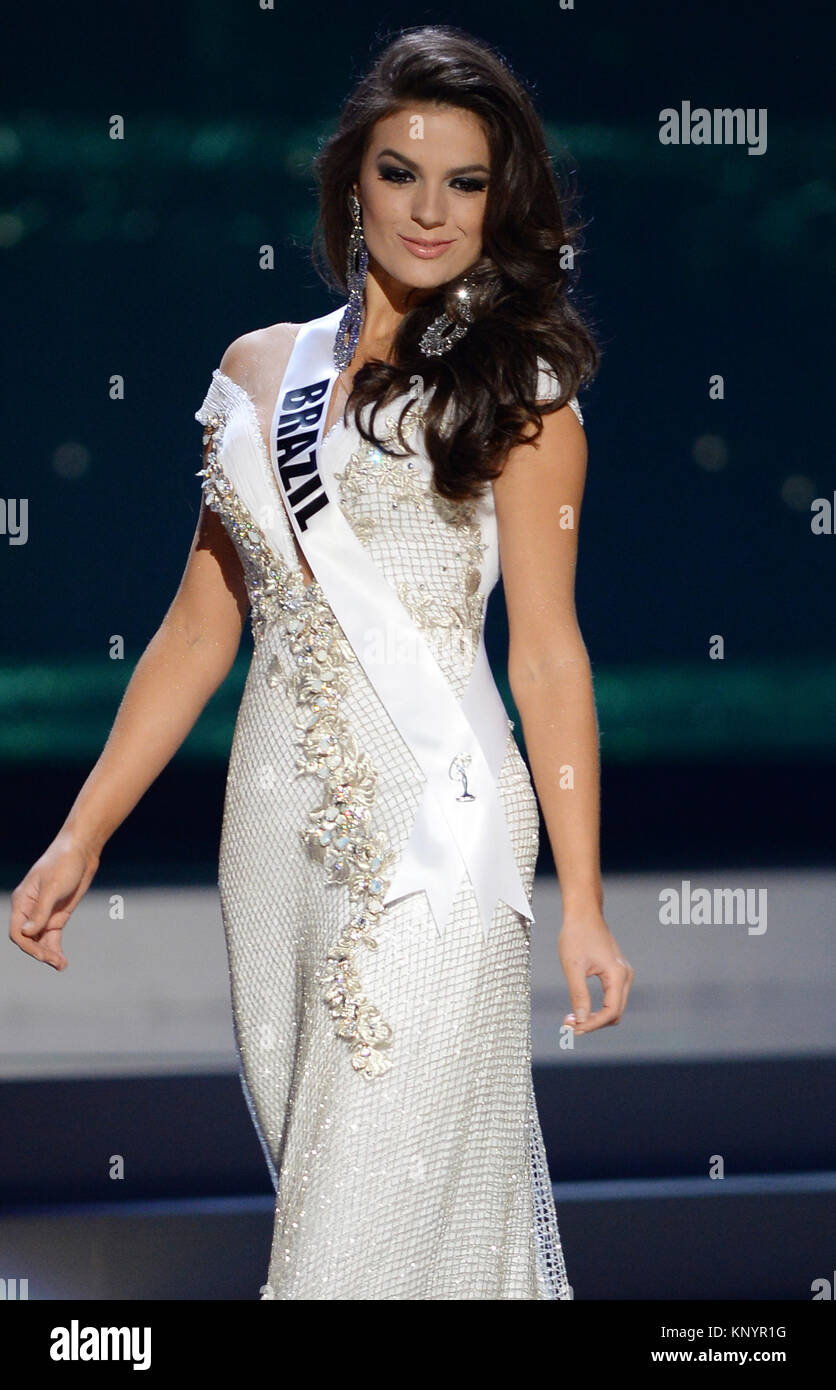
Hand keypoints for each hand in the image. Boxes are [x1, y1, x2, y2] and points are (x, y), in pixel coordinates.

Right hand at [8, 829, 100, 970]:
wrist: (81, 852)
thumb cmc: (64, 864)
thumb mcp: (52, 888)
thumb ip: (41, 912)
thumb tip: (27, 933)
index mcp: (22, 901)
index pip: (18, 932)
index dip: (28, 946)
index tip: (42, 955)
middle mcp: (30, 910)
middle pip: (29, 939)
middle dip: (40, 952)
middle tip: (56, 962)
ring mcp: (44, 914)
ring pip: (41, 941)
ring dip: (48, 954)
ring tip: (61, 965)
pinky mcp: (57, 915)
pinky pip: (52, 937)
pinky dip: (55, 949)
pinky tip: (62, 961)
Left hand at [558, 909, 633, 1036]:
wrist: (583, 914)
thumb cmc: (577, 935)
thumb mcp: (573, 967)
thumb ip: (579, 994)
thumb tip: (582, 1020)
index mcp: (618, 975)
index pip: (611, 1011)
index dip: (593, 1024)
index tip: (574, 1029)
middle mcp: (625, 976)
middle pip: (615, 1013)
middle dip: (593, 1023)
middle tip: (569, 1025)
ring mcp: (622, 974)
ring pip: (614, 1007)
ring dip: (595, 1017)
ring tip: (572, 1018)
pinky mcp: (616, 973)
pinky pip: (611, 998)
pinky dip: (597, 1008)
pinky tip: (580, 1008)